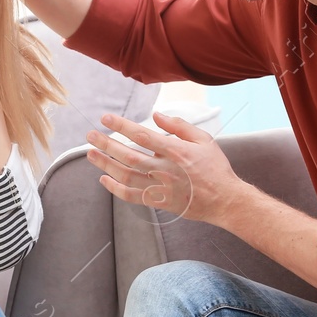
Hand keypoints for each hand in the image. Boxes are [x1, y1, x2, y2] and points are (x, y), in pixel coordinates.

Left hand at [85, 112, 241, 223]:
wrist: (225, 200)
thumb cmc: (215, 168)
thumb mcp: (204, 140)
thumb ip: (179, 126)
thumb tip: (156, 115)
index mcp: (176, 151)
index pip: (142, 136)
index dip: (122, 126)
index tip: (106, 119)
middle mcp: (165, 169)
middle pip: (128, 155)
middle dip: (106, 144)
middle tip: (90, 136)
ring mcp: (161, 187)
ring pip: (126, 176)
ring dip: (106, 164)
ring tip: (91, 154)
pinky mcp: (159, 202)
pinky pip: (131, 196)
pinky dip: (115, 189)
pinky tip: (104, 179)